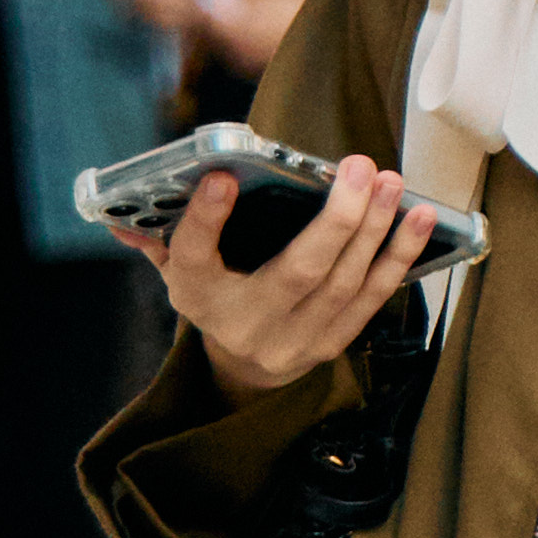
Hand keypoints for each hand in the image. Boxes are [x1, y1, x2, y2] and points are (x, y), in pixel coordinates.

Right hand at [133, 148, 437, 400]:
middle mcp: (247, 324)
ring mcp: (295, 340)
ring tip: (392, 183)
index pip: (195, 258)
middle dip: (336, 218)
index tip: (223, 177)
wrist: (242, 368)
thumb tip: (119, 215)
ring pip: (345, 284)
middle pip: (297, 272)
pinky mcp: (332, 345)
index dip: (206, 219)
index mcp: (199, 297)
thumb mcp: (179, 269)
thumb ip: (159, 237)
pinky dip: (399, 259)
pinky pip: (372, 300)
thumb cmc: (215, 294)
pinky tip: (417, 220)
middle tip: (360, 168)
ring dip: (376, 231)